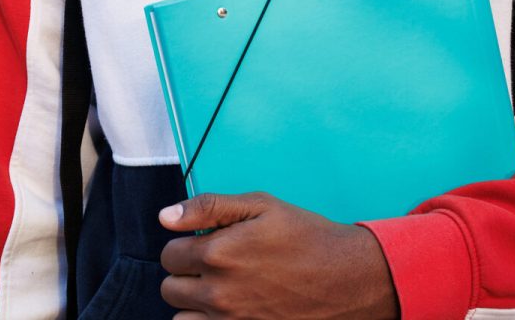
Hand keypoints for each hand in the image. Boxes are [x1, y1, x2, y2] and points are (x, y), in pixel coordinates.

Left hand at [158, 193, 399, 319]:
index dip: (186, 246)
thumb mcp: (261, 206)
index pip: (169, 255)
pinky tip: (229, 309)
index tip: (207, 244)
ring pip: (181, 318)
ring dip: (193, 305)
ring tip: (219, 290)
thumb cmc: (308, 238)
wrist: (349, 278)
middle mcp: (218, 293)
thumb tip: (165, 217)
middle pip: (170, 288)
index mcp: (217, 254)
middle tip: (215, 267)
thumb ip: (208, 207)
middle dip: (186, 275)